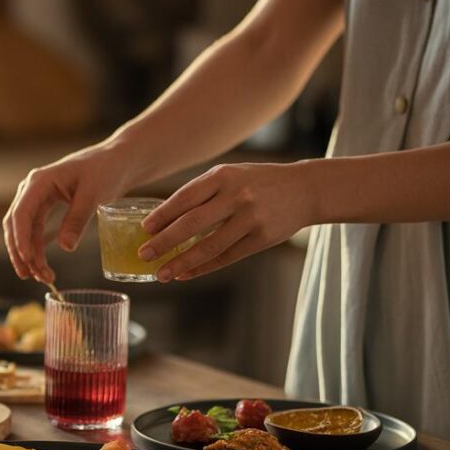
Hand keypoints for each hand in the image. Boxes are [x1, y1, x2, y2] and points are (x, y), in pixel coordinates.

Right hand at [4, 144, 131, 282]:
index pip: (21, 213)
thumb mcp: (93, 195)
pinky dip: (37, 248)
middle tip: (31, 276)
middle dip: (21, 252)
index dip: (21, 238)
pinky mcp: (46, 206)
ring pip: (24, 230)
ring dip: (29, 254)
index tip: (27, 259)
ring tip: (42, 276)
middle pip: (16, 224)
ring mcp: (37, 198)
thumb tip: (66, 248)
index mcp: (40, 181)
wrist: (117, 160)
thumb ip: (78, 220)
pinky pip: (35, 230)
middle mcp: (33, 189)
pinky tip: (41, 265)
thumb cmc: (106, 170)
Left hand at [139, 162, 317, 281]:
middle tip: (144, 254)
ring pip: (208, 246)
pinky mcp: (261, 239)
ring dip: (181, 262)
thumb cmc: (256, 182)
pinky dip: (202, 268)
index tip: (144, 229)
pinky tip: (184, 274)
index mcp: (223, 176)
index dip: (162, 215)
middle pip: (192, 223)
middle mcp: (236, 196)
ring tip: (161, 274)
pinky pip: (226, 257)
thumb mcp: (229, 176)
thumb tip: (163, 219)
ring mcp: (250, 219)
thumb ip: (200, 193)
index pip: (185, 197)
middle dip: (165, 242)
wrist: (305, 189)